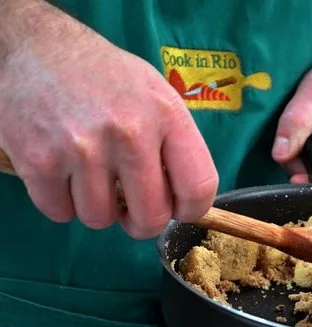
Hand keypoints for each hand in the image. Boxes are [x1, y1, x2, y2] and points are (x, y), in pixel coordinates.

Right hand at [0, 2, 217, 238]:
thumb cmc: (105, 76)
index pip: (198, 187)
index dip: (191, 211)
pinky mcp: (39, 160)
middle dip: (141, 221)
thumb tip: (185, 200)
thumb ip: (175, 144)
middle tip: (131, 207)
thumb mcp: (156, 94)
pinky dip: (60, 202)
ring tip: (91, 177)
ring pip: (101, 219)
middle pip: (151, 217)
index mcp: (166, 114)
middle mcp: (129, 132)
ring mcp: (82, 148)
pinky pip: (60, 213)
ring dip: (97, 209)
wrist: (37, 46)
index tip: (178, 211)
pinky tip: (63, 173)